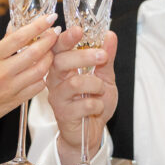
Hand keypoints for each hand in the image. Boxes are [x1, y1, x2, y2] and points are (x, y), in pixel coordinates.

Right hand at [0, 14, 59, 132]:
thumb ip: (0, 47)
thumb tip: (16, 30)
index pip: (20, 37)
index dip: (38, 26)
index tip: (49, 18)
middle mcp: (1, 73)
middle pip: (35, 53)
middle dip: (50, 40)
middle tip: (55, 33)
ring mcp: (9, 89)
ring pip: (40, 71)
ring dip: (49, 59)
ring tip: (51, 52)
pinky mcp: (14, 102)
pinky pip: (37, 87)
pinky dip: (43, 77)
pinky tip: (42, 71)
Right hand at [45, 25, 118, 163]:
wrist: (90, 133)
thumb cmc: (92, 104)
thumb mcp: (105, 78)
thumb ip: (106, 58)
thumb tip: (109, 35)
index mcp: (62, 67)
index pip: (58, 48)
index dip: (66, 38)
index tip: (79, 30)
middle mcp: (55, 80)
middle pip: (61, 61)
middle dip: (84, 56)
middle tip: (102, 56)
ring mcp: (57, 97)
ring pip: (74, 83)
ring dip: (95, 85)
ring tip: (101, 90)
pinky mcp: (63, 114)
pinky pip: (82, 105)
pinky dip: (96, 104)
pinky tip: (97, 108)